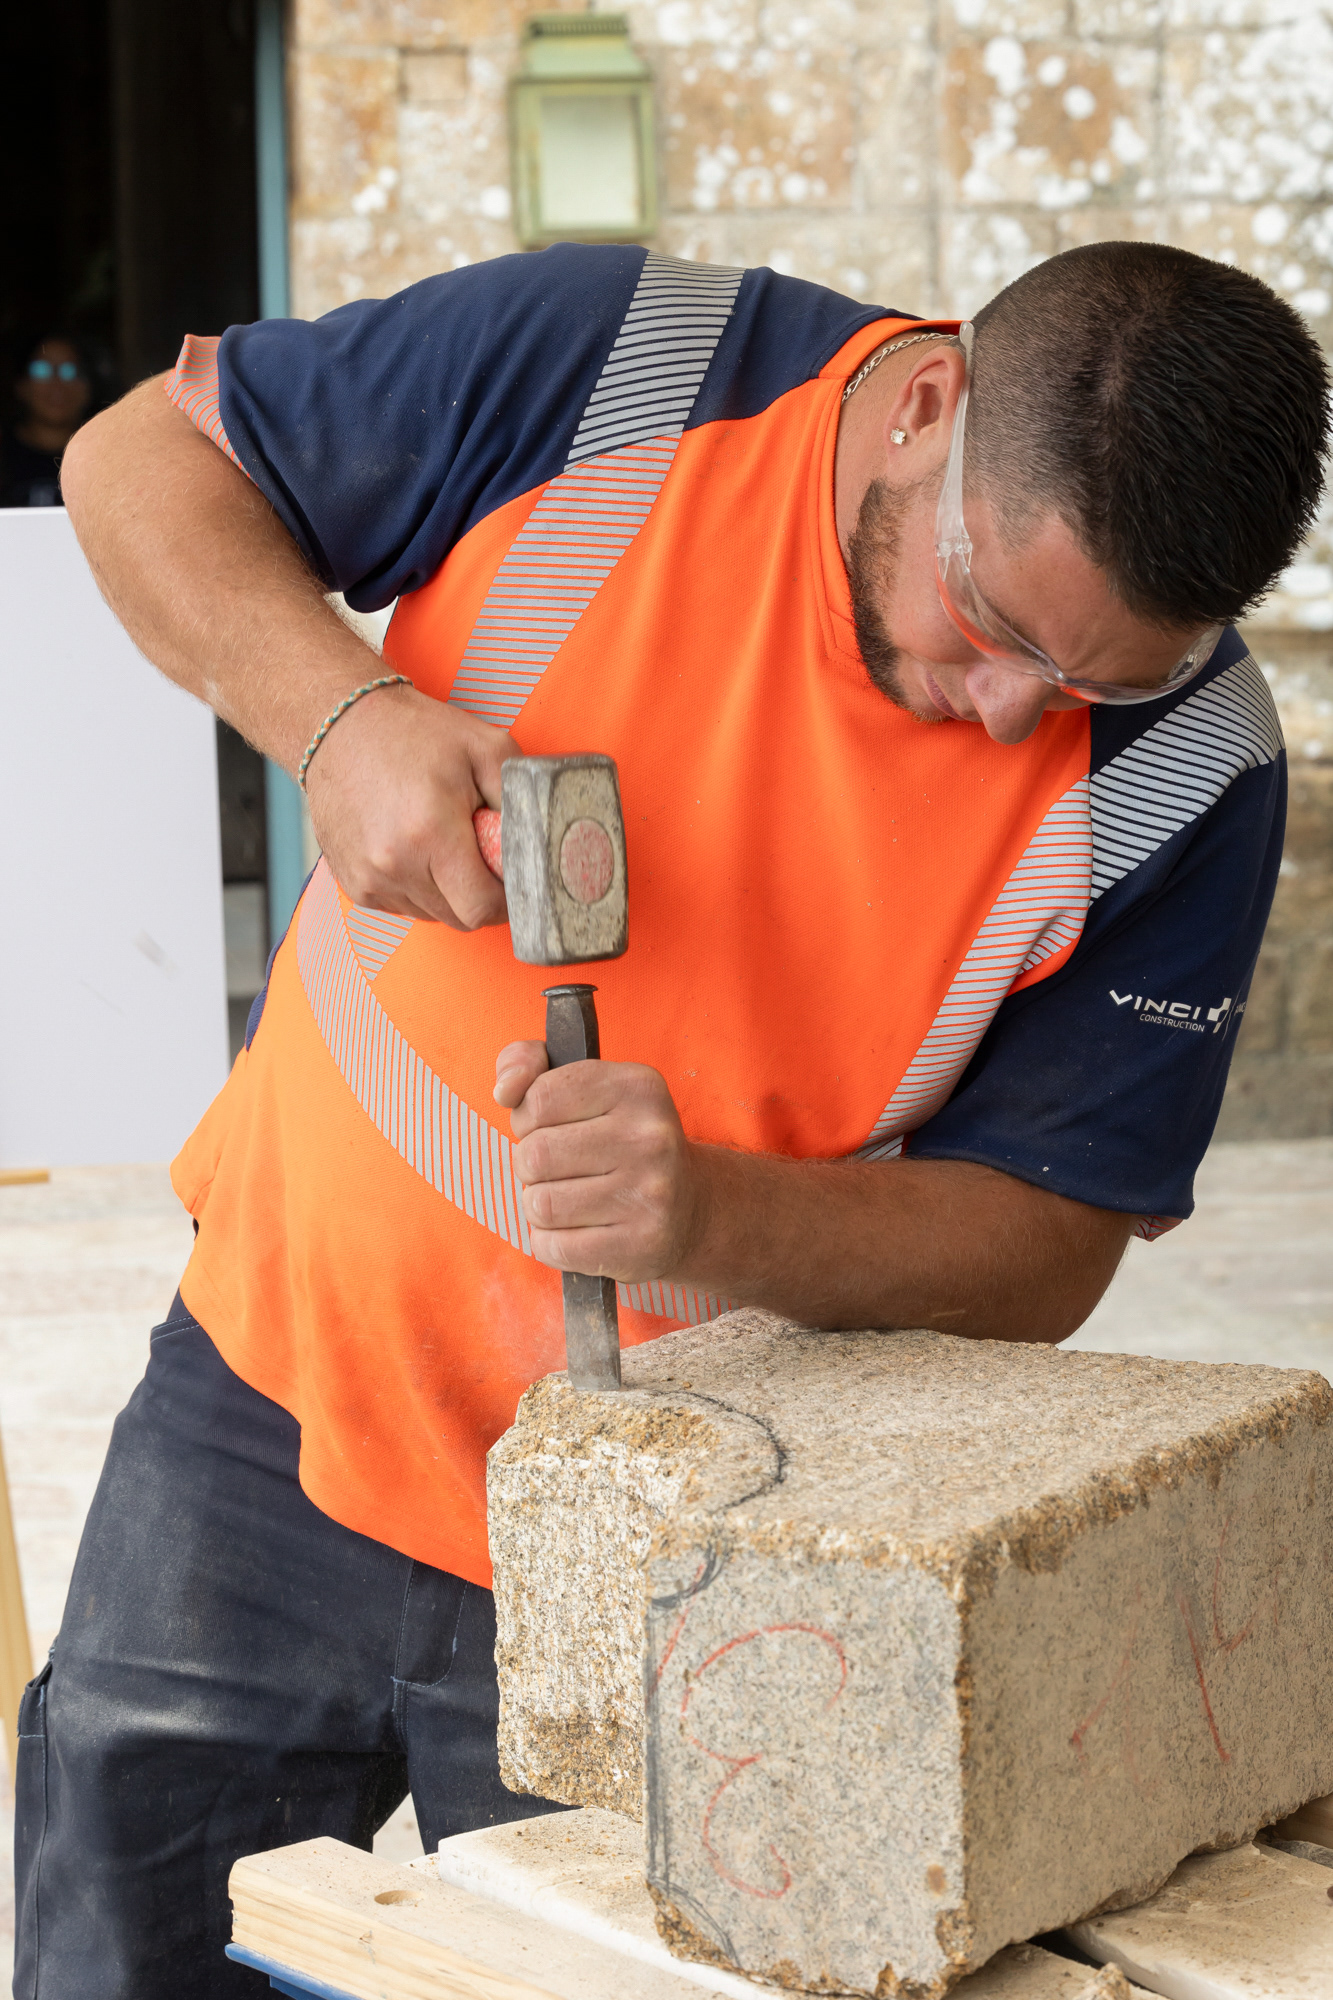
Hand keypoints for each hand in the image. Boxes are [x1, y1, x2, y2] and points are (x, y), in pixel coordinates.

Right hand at [305, 685, 515, 926]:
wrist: (341, 725)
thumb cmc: (415, 732)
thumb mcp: (486, 747)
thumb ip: (520, 800)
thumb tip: (538, 846)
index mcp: (431, 833)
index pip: (481, 908)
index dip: (505, 900)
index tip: (508, 876)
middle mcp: (394, 864)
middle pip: (459, 918)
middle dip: (478, 894)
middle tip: (479, 853)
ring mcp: (369, 879)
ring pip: (431, 915)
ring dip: (447, 892)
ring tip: (442, 843)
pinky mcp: (354, 884)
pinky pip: (403, 906)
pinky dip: (418, 888)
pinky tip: (415, 848)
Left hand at [495, 1041, 707, 1281]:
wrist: (691, 1208)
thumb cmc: (620, 1142)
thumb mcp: (588, 1086)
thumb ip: (529, 1064)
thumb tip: (506, 1088)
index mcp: (637, 1087)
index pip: (539, 1098)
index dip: (529, 1117)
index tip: (551, 1126)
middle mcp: (649, 1138)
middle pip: (534, 1154)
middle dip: (532, 1166)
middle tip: (562, 1169)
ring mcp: (649, 1195)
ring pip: (539, 1204)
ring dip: (539, 1206)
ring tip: (570, 1200)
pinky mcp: (640, 1246)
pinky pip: (553, 1247)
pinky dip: (552, 1243)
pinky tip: (580, 1231)